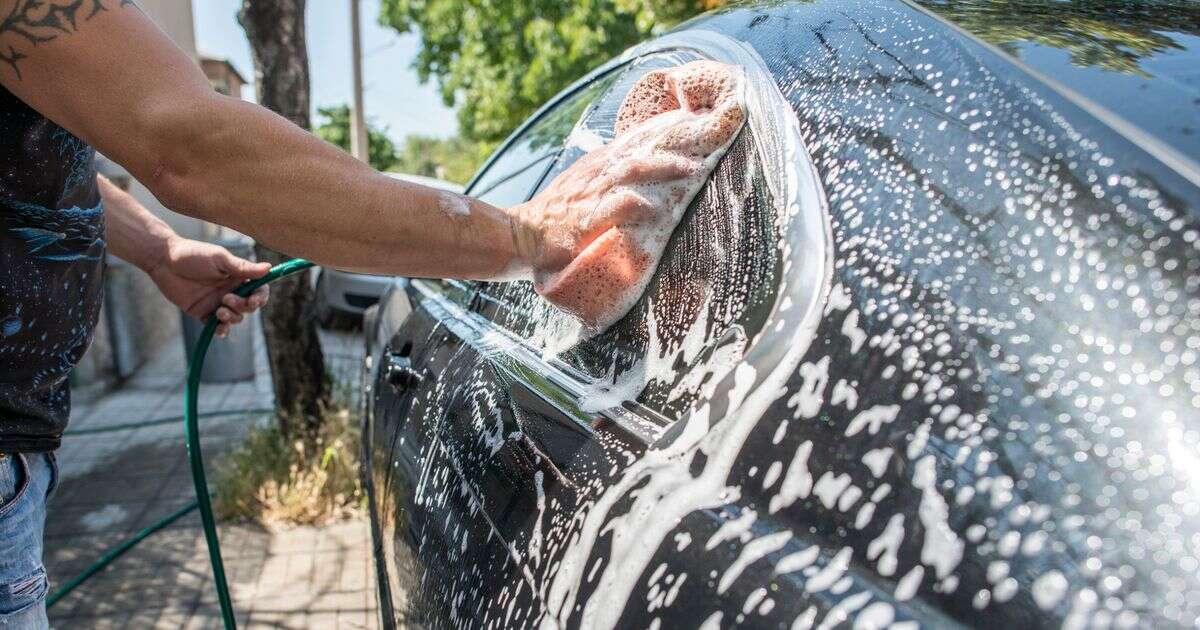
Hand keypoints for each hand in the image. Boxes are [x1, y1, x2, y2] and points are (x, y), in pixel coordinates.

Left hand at [148, 237, 271, 337]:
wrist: (164, 261)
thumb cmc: (193, 254)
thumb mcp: (220, 259)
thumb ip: (243, 267)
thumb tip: (269, 268)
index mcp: (238, 277)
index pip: (258, 290)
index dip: (260, 297)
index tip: (255, 300)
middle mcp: (231, 290)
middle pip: (248, 307)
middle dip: (243, 306)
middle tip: (227, 298)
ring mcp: (217, 303)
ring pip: (235, 318)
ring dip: (232, 318)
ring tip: (219, 310)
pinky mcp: (203, 313)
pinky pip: (217, 326)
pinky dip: (221, 330)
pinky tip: (219, 329)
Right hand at [512, 60, 744, 329]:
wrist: (521, 234)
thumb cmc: (556, 215)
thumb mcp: (584, 186)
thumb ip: (612, 176)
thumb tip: (646, 172)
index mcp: (600, 165)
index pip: (639, 142)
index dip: (670, 134)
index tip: (701, 128)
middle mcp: (598, 174)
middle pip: (642, 151)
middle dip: (676, 147)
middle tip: (710, 145)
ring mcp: (591, 195)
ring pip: (631, 172)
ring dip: (662, 167)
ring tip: (691, 169)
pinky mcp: (583, 220)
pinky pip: (611, 208)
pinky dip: (632, 205)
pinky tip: (652, 208)